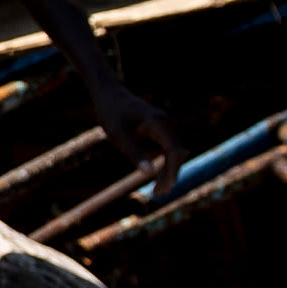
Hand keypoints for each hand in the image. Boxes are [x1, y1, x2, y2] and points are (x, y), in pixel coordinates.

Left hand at [88, 76, 181, 198]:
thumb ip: (134, 153)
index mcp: (158, 122)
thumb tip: (148, 174)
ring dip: (169, 170)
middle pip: (177, 152)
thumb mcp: (118, 135)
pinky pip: (169, 147)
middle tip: (158, 194)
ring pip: (175, 151)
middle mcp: (166, 122)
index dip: (171, 172)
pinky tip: (157, 176)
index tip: (162, 188)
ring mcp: (164, 124)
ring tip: (158, 191)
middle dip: (171, 174)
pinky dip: (166, 162)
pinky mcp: (160, 127)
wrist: (109, 93)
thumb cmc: (111, 112)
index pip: (173, 151)